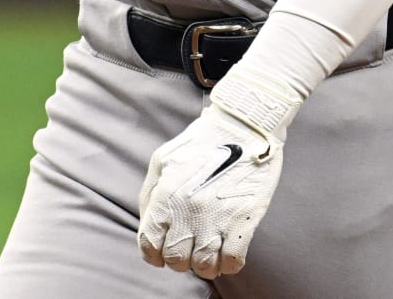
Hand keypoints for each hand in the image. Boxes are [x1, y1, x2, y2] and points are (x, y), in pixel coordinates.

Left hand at [137, 70, 300, 278]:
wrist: (244, 124)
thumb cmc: (202, 141)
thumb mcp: (163, 160)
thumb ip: (150, 194)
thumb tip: (148, 225)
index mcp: (165, 196)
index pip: (149, 244)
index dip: (154, 255)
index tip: (161, 254)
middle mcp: (188, 211)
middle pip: (176, 260)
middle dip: (179, 260)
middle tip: (188, 249)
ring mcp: (216, 217)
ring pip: (204, 267)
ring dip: (205, 265)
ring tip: (208, 254)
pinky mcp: (243, 220)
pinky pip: (232, 261)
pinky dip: (228, 264)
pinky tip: (228, 252)